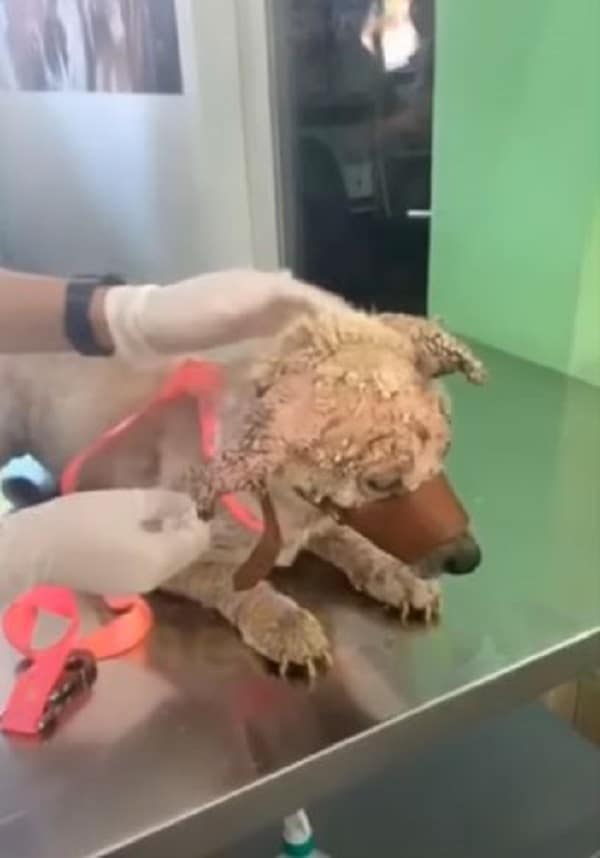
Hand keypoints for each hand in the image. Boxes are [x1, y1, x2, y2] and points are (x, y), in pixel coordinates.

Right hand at [0, 489, 208, 599]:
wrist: (37, 549)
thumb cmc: (86, 519)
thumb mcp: (131, 502)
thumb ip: (166, 503)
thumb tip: (189, 506)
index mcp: (161, 559)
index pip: (198, 541)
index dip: (196, 519)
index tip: (181, 500)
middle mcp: (154, 580)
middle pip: (184, 554)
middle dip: (182, 530)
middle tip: (167, 504)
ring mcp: (135, 587)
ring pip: (165, 562)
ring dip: (166, 540)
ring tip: (150, 514)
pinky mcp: (116, 587)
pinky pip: (146, 567)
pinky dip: (149, 550)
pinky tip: (133, 531)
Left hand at [104, 269, 345, 364]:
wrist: (144, 328)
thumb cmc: (191, 315)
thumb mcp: (238, 306)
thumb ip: (282, 302)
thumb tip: (329, 310)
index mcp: (269, 286)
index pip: (318, 301)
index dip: (343, 318)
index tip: (371, 343)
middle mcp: (265, 297)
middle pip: (310, 315)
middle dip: (334, 335)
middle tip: (360, 364)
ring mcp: (251, 317)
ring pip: (295, 330)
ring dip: (316, 348)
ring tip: (339, 373)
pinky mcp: (239, 337)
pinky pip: (276, 345)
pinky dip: (293, 357)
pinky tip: (301, 375)